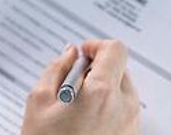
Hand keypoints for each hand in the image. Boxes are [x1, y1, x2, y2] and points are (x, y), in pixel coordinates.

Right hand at [21, 40, 140, 134]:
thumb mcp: (39, 103)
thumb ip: (55, 69)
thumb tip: (69, 54)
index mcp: (102, 93)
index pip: (115, 50)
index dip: (96, 46)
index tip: (82, 54)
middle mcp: (124, 107)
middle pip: (120, 69)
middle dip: (98, 69)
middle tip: (72, 82)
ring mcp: (131, 124)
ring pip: (122, 90)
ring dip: (103, 89)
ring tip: (76, 107)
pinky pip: (124, 111)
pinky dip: (108, 108)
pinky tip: (85, 122)